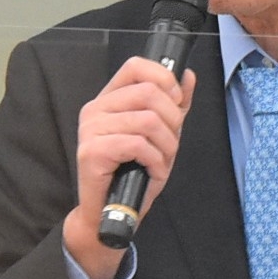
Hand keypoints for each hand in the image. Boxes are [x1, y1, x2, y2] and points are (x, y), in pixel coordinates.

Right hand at [63, 57, 196, 278]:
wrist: (110, 212)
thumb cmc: (134, 173)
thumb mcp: (161, 134)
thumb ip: (173, 105)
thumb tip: (187, 75)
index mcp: (109, 99)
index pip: (135, 66)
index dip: (163, 79)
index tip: (176, 102)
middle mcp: (95, 109)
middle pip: (148, 93)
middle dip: (172, 120)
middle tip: (170, 143)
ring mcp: (90, 130)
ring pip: (148, 120)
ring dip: (166, 145)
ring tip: (161, 161)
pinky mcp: (92, 152)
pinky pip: (138, 145)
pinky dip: (155, 161)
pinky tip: (151, 171)